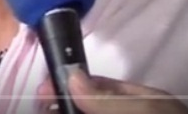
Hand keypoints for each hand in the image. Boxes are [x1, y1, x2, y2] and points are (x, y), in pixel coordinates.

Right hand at [37, 70, 187, 113]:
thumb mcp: (142, 113)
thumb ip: (106, 98)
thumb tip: (71, 76)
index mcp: (145, 104)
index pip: (102, 88)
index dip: (72, 85)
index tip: (45, 89)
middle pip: (90, 108)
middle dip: (65, 105)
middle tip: (42, 105)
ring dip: (67, 111)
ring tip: (48, 111)